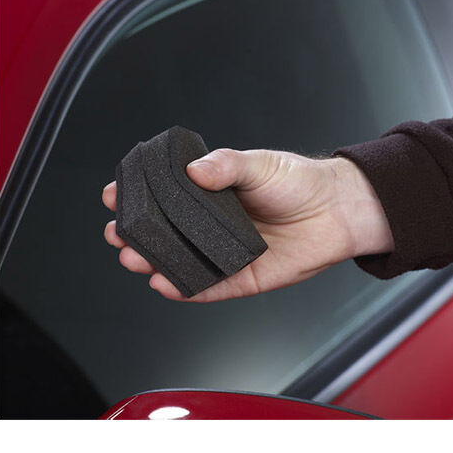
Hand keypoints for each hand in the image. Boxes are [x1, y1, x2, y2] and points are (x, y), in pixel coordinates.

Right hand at [102, 149, 393, 301]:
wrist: (337, 210)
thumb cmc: (300, 182)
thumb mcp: (260, 164)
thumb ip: (226, 165)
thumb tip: (195, 168)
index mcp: (212, 193)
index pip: (165, 197)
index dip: (138, 196)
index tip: (115, 193)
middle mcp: (213, 225)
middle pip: (164, 234)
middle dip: (136, 234)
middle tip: (118, 232)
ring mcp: (224, 252)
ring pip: (180, 262)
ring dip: (153, 262)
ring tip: (134, 257)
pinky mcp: (241, 278)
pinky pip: (208, 287)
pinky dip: (186, 288)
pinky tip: (164, 283)